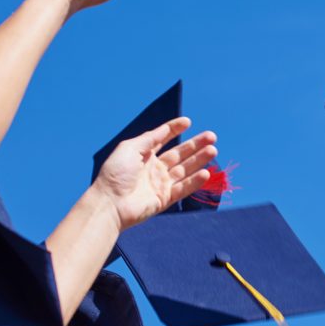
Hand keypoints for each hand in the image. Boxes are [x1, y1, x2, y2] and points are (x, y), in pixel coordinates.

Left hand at [92, 117, 218, 230]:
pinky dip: (195, 181)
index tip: (188, 122)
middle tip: (212, 137)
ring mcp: (160, 184)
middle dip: (195, 145)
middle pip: (179, 154)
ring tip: (213, 150)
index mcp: (143, 154)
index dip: (174, 129)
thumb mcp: (130, 148)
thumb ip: (150, 138)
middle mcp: (154, 168)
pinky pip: (183, 188)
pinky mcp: (165, 199)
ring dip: (200, 160)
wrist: (111, 203)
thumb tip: (165, 128)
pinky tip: (206, 173)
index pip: (163, 139)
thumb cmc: (116, 173)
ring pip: (185, 170)